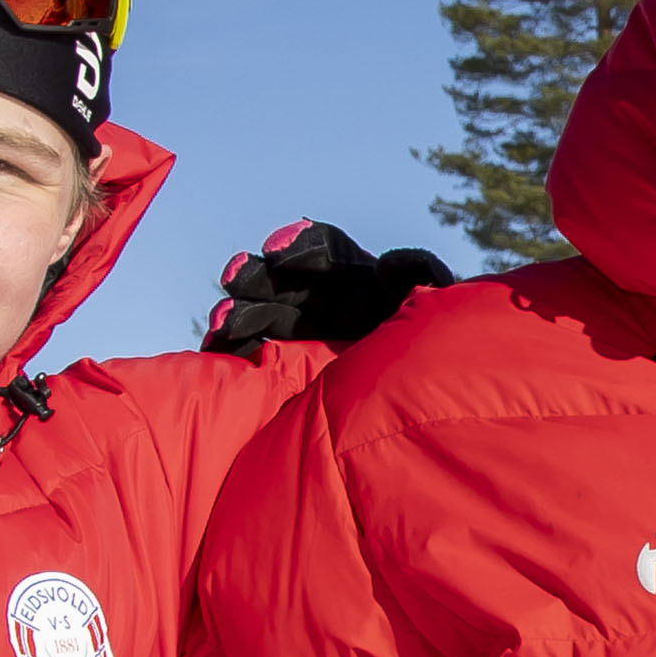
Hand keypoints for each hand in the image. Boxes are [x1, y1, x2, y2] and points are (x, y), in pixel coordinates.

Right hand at [202, 220, 451, 353]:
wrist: (433, 407)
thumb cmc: (440, 347)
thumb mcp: (436, 304)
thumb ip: (418, 273)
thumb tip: (386, 262)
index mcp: (360, 280)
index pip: (325, 254)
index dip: (301, 249)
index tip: (279, 254)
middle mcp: (328, 304)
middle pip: (283, 283)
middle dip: (256, 278)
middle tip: (232, 278)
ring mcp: (307, 337)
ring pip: (264, 316)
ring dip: (238, 314)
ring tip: (220, 322)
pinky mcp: (292, 369)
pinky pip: (255, 354)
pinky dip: (233, 349)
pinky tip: (215, 349)